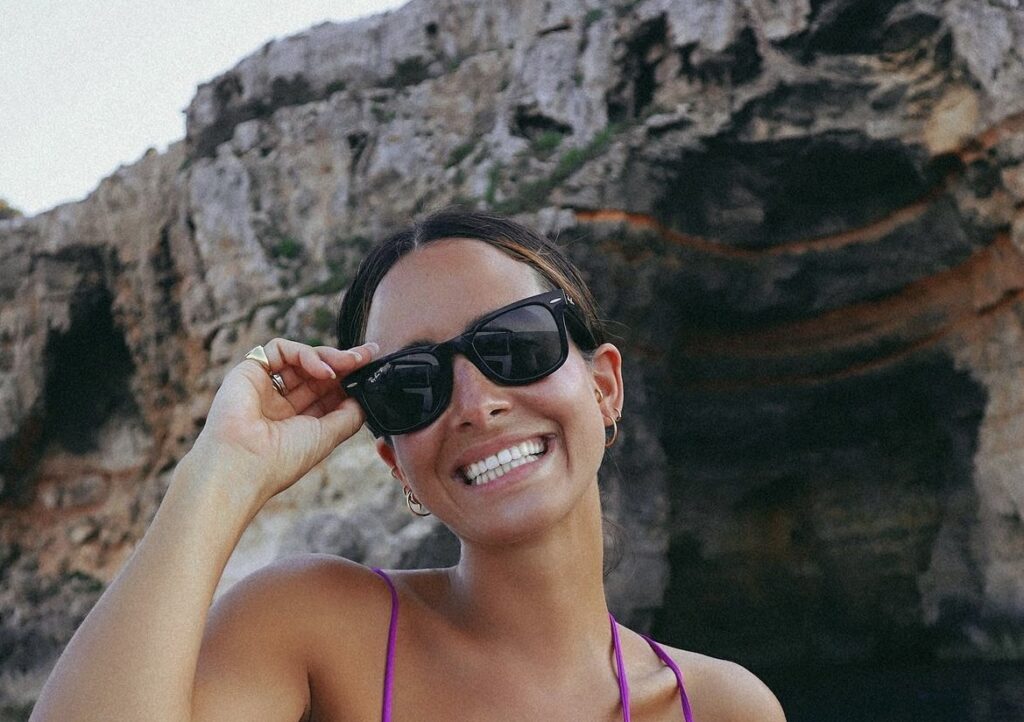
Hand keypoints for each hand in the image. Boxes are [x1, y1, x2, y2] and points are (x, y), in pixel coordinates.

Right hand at [187, 338, 378, 506]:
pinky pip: (281, 349)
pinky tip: (324, 371)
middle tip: (368, 355)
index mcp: (296, 422)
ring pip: (302, 358)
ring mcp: (265, 386)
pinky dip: (307, 355)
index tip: (371, 369)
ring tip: (350, 362)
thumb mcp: (326, 437)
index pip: (326, 392)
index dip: (348, 380)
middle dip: (345, 363)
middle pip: (317, 373)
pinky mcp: (249, 370)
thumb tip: (364, 397)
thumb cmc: (280, 460)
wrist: (241, 464)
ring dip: (330, 357)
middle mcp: (280, 403)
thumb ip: (348, 416)